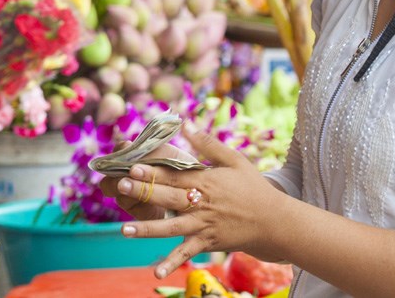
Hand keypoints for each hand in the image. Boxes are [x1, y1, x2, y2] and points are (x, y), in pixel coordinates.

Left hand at [113, 124, 294, 278]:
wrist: (275, 221)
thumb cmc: (252, 187)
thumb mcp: (234, 160)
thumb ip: (208, 143)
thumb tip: (185, 123)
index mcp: (206, 181)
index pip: (174, 175)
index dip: (152, 171)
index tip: (132, 166)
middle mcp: (201, 204)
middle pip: (168, 197)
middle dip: (144, 192)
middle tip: (119, 186)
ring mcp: (203, 225)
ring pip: (172, 227)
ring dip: (148, 229)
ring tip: (124, 229)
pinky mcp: (207, 242)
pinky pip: (187, 253)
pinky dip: (172, 263)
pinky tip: (157, 272)